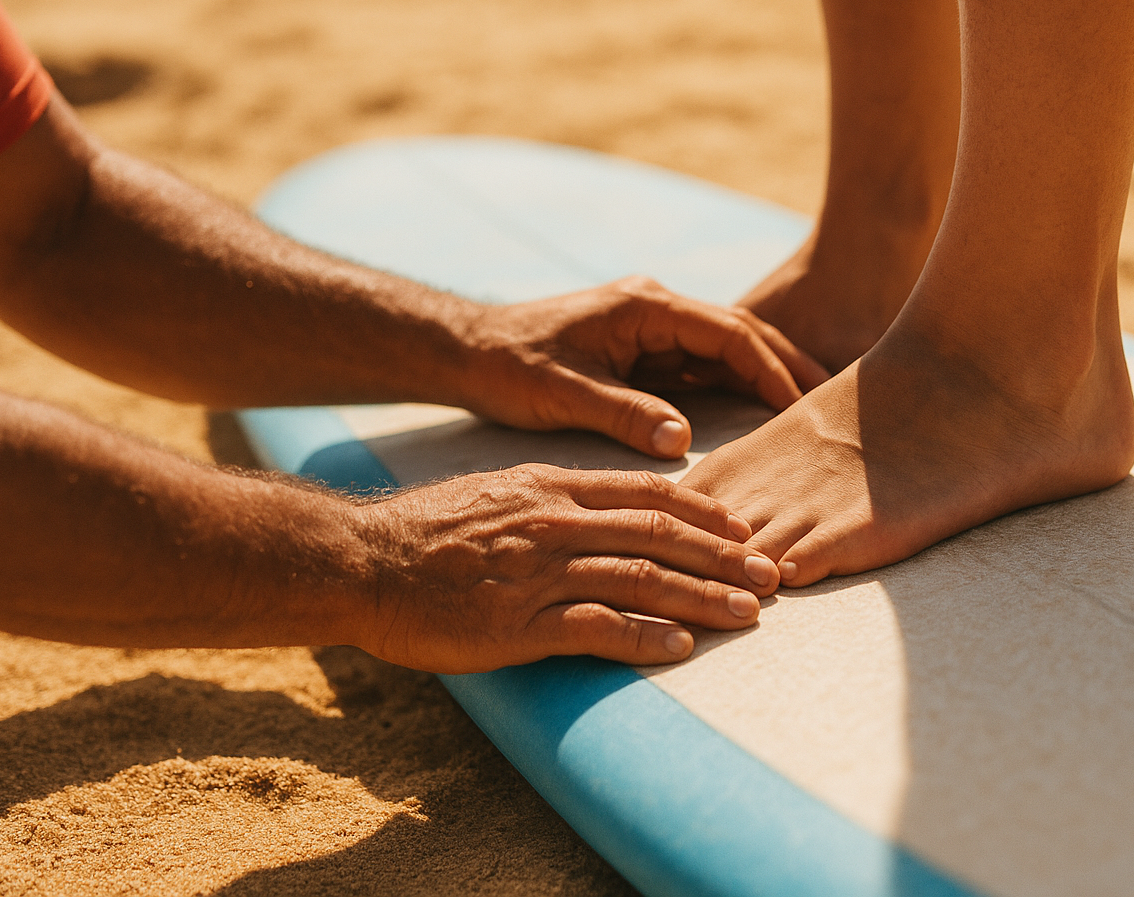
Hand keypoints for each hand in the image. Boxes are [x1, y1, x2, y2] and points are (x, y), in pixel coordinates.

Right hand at [350, 465, 780, 672]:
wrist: (363, 560)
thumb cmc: (428, 529)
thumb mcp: (500, 490)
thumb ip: (556, 497)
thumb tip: (607, 509)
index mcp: (553, 487)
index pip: (647, 493)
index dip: (703, 511)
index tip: (742, 527)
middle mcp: (555, 522)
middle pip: (658, 533)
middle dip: (721, 554)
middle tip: (770, 573)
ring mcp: (538, 571)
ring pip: (639, 577)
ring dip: (701, 596)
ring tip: (749, 613)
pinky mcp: (517, 622)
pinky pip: (594, 628)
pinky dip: (643, 637)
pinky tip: (681, 647)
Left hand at [456, 277, 828, 457]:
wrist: (469, 352)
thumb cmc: (510, 367)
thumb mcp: (563, 393)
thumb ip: (624, 413)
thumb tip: (682, 440)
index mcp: (646, 307)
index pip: (728, 333)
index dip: (770, 369)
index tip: (801, 406)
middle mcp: (656, 310)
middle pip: (740, 335)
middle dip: (787, 366)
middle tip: (832, 402)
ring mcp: (653, 329)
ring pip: (727, 351)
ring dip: (766, 376)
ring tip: (811, 412)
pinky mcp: (645, 351)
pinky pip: (704, 368)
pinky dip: (736, 388)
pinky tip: (762, 415)